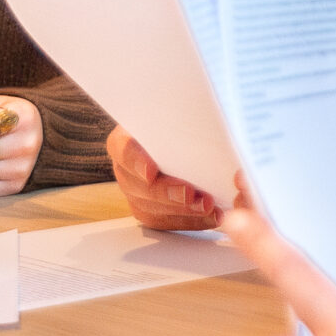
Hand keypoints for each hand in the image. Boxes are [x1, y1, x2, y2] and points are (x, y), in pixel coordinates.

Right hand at [110, 125, 233, 229]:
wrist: (187, 138)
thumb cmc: (185, 121)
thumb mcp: (182, 113)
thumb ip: (185, 120)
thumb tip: (202, 114)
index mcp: (126, 138)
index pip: (123, 148)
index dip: (136, 161)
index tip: (151, 171)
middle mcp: (126, 167)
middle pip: (136, 185)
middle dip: (166, 193)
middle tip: (191, 194)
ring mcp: (135, 191)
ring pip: (149, 208)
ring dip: (181, 211)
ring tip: (208, 207)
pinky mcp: (150, 209)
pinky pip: (164, 221)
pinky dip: (189, 221)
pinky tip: (211, 217)